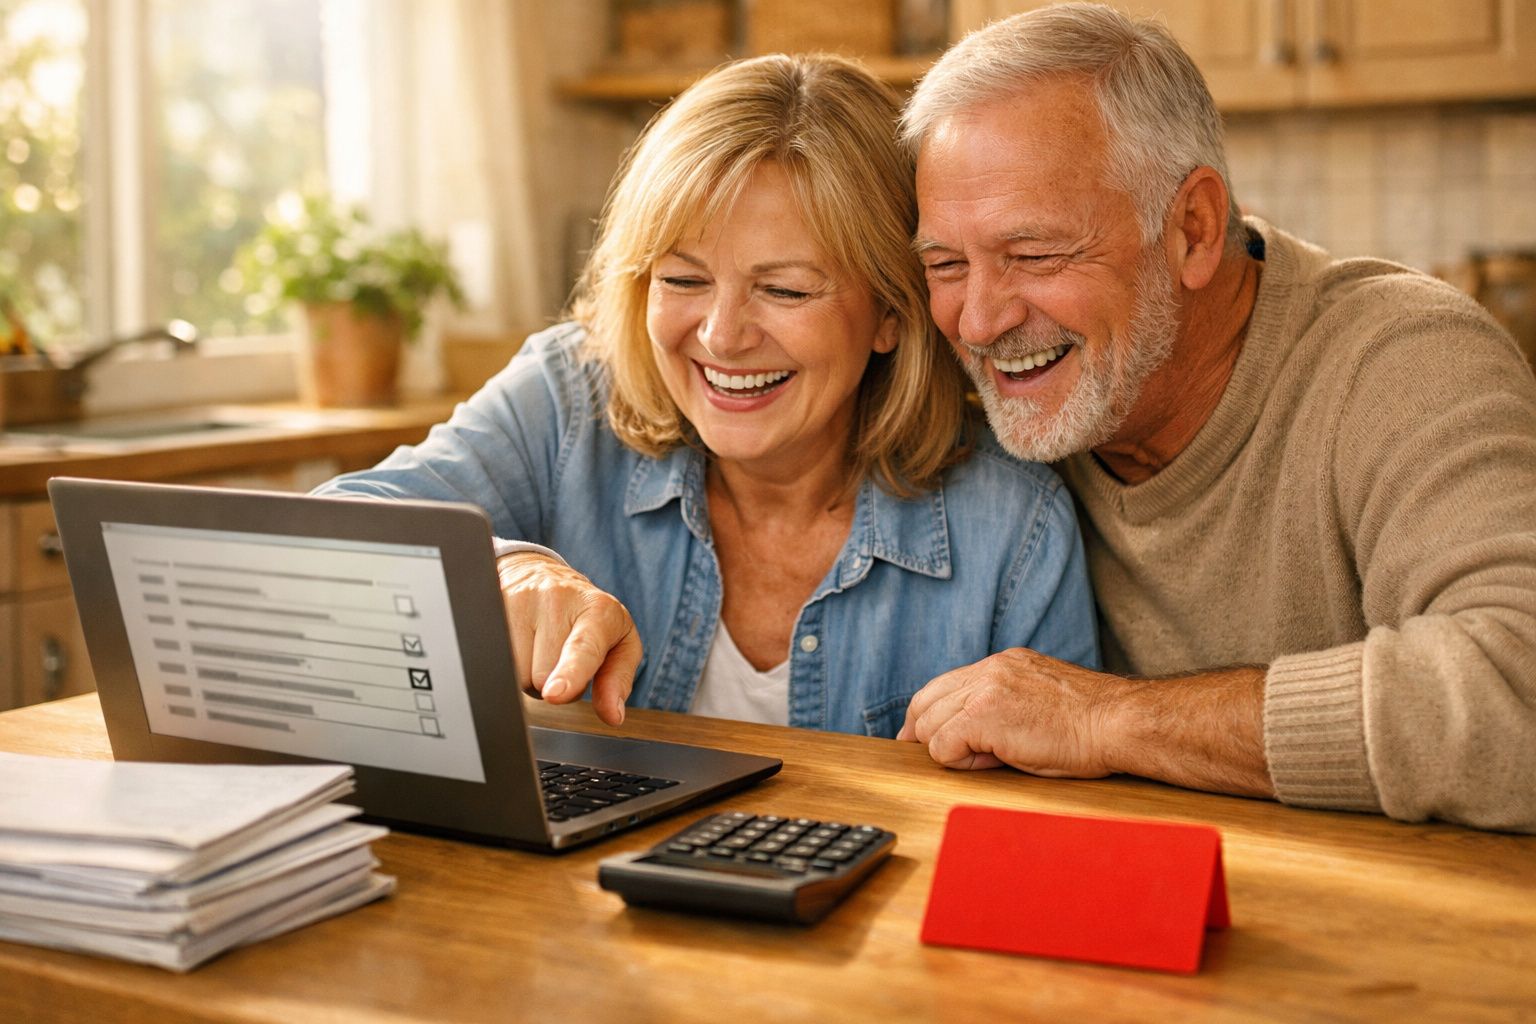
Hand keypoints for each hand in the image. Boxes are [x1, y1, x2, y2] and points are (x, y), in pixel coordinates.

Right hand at [496, 553, 640, 726]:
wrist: (544, 574)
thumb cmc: (589, 617)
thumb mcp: (619, 644)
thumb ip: (617, 680)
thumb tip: (613, 715)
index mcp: (598, 611)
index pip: (581, 649)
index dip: (569, 673)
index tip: (554, 695)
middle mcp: (558, 598)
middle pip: (541, 676)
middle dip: (549, 683)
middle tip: (558, 658)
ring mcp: (521, 598)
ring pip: (514, 673)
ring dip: (526, 674)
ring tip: (538, 649)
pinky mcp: (492, 604)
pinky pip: (490, 658)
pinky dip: (506, 661)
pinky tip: (518, 642)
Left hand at [896, 648, 1114, 776]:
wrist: (1118, 722)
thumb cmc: (1092, 723)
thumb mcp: (1040, 700)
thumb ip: (1005, 705)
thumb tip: (972, 735)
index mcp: (1002, 664)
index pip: (943, 685)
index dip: (928, 714)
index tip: (925, 736)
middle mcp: (989, 670)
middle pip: (926, 701)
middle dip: (922, 733)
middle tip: (935, 758)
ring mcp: (984, 690)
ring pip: (930, 725)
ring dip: (949, 749)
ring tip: (988, 760)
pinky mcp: (983, 716)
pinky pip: (943, 746)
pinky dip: (959, 762)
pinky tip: (995, 762)